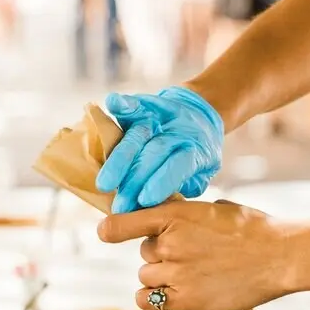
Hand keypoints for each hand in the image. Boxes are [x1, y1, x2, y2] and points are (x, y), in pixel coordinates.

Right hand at [96, 87, 224, 213]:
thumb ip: (190, 185)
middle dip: (134, 181)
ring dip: (119, 160)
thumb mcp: (204, 172)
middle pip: (152, 155)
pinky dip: (123, 104)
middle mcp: (175, 133)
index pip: (178, 165)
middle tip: (119, 206)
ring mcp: (158, 120)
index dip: (162, 181)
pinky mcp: (144, 108)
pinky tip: (112, 103)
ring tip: (105, 183)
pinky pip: (133, 106)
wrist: (198, 116)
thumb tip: (169, 201)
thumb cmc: (195, 154)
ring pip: (136, 137)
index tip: (144, 200)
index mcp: (196, 151)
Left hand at [98, 201, 294, 309]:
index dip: (111, 229)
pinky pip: (148, 301)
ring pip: (146, 276)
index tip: (104, 233)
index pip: (125, 223)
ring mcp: (176, 274)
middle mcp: (170, 244)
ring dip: (160, 277)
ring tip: (190, 275)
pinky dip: (154, 299)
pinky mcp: (184, 300)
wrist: (279, 256)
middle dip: (160, 254)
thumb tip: (165, 225)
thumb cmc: (252, 228)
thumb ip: (184, 217)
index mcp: (175, 215)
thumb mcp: (212, 209)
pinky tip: (172, 294)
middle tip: (189, 255)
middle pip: (144, 253)